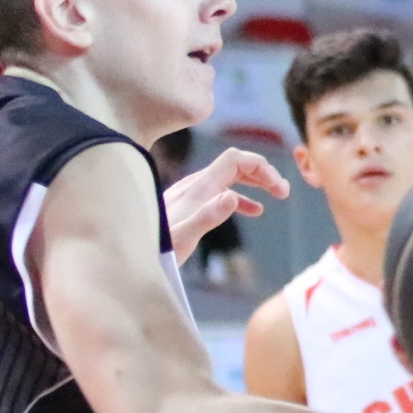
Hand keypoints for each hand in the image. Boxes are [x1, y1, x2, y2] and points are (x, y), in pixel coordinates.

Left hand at [163, 147, 289, 261]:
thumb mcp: (184, 238)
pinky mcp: (189, 205)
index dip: (261, 167)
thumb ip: (208, 216)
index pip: (236, 159)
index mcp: (198, 187)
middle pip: (235, 164)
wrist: (128, 253)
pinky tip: (253, 210)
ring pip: (229, 176)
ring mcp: (191, 193)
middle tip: (283, 192)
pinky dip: (242, 196)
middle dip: (263, 172)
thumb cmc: (156, 249)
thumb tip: (233, 197)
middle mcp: (195, 185)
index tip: (278, 189)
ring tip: (275, 196)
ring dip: (255, 182)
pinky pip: (221, 191)